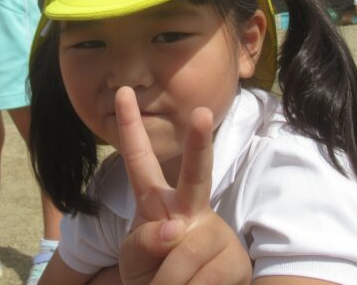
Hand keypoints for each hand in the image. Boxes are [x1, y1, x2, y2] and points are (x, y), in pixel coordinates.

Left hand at [115, 87, 251, 284]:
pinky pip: (201, 277)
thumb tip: (176, 229)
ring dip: (166, 280)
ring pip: (183, 250)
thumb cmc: (153, 277)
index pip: (140, 161)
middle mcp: (190, 209)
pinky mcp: (235, 258)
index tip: (121, 91)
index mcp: (158, 203)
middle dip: (198, 142)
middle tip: (201, 112)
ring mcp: (215, 231)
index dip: (131, 127)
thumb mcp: (134, 260)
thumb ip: (143, 242)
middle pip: (195, 172)